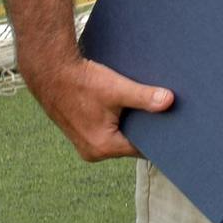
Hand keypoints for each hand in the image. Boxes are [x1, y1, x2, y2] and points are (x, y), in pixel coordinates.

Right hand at [23, 56, 172, 161]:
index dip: (157, 136)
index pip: (141, 148)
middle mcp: (93, 151)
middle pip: (130, 143)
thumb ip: (145, 97)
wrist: (50, 72)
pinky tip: (122, 106)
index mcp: (103, 147)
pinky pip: (108, 131)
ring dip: (129, 123)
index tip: (172, 127)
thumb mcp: (117, 89)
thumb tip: (170, 101)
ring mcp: (85, 144)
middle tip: (160, 113)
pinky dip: (117, 120)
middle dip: (144, 129)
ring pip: (119, 136)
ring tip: (139, 107)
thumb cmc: (81, 81)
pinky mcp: (81, 133)